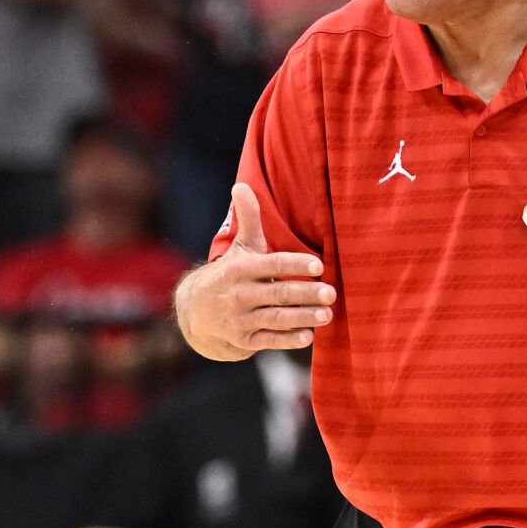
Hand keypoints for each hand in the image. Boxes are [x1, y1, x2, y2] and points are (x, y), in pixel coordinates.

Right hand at [175, 183, 332, 361]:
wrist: (195, 312)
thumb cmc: (230, 274)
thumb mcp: (239, 248)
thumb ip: (247, 219)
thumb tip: (241, 186)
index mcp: (240, 269)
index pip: (271, 265)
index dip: (294, 264)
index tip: (319, 265)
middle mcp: (239, 294)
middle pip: (276, 293)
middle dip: (305, 293)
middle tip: (331, 293)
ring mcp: (240, 319)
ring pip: (274, 318)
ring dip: (301, 317)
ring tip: (327, 315)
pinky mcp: (243, 341)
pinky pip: (267, 341)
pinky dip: (287, 340)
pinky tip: (308, 336)